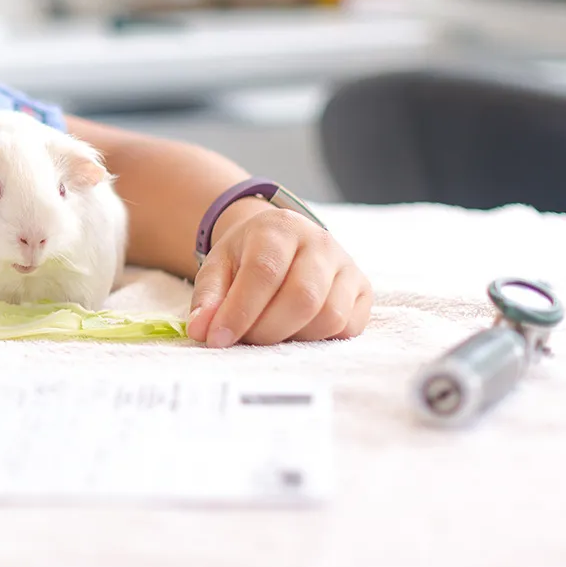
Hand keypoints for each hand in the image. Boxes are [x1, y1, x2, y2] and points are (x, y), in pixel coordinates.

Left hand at [187, 199, 371, 346]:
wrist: (282, 240)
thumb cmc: (247, 256)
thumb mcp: (219, 266)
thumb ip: (208, 297)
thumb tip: (201, 330)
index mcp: (279, 228)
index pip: (264, 272)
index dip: (240, 311)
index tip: (218, 338)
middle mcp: (320, 242)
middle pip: (302, 298)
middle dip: (267, 329)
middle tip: (244, 338)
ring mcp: (347, 265)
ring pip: (330, 316)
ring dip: (294, 337)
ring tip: (269, 331)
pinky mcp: (364, 290)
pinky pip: (349, 327)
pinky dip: (320, 338)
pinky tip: (296, 329)